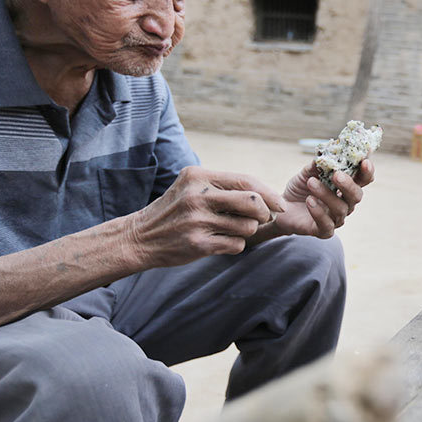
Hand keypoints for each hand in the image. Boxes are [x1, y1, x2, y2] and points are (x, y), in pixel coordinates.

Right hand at [128, 166, 287, 266]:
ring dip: (248, 231)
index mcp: (198, 176)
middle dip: (264, 213)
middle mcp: (197, 196)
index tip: (280, 205)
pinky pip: (236, 245)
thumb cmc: (174, 210)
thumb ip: (223, 187)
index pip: (246, 181)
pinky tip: (223, 242)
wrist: (140, 237)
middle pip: (252, 202)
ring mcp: (197, 221)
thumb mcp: (191, 187)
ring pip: (247, 226)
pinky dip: (236, 245)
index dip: (269, 193)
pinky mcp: (197, 244)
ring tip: (233, 230)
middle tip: (262, 219)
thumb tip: (266, 196)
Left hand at [275, 159, 374, 238]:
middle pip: (357, 196)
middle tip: (336, 174)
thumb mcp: (308, 172)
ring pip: (340, 209)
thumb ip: (319, 163)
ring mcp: (336, 218)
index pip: (363, 179)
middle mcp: (345, 203)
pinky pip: (327, 224)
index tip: (364, 160)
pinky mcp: (324, 231)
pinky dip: (319, 212)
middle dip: (348, 185)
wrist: (282, 207)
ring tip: (311, 183)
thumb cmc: (301, 188)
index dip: (367, 171)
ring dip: (326, 194)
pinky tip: (309, 201)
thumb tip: (329, 148)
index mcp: (346, 187)